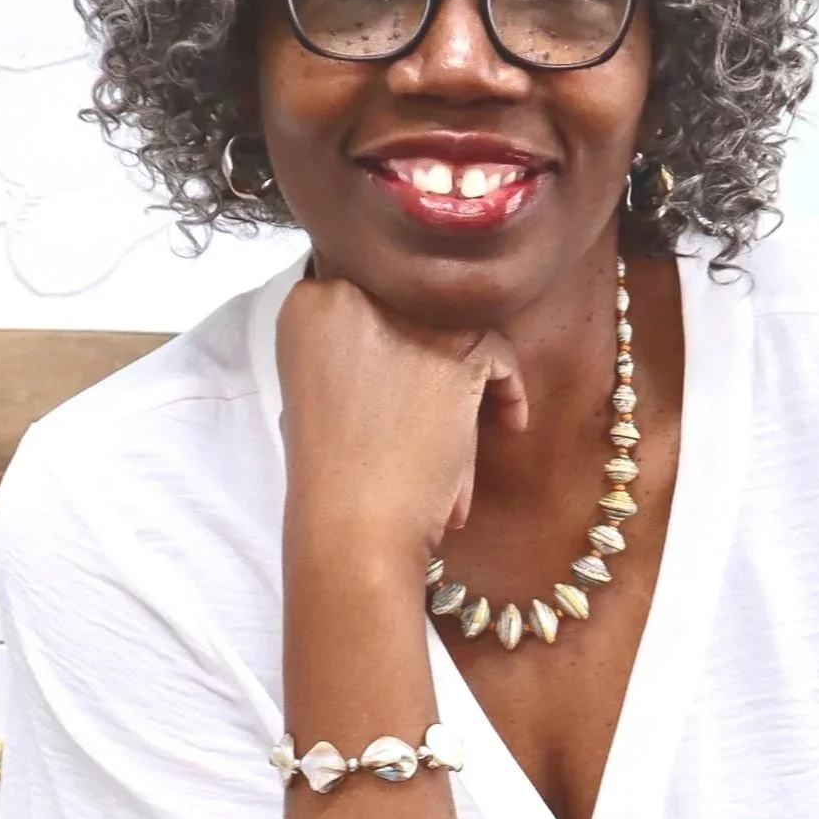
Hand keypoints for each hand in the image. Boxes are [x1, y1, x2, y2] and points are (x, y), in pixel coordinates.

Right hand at [276, 275, 527, 571]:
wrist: (353, 524)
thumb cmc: (331, 473)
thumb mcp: (317, 390)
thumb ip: (348, 347)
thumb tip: (397, 335)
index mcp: (309, 304)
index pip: (370, 294)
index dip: (395, 334)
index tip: (405, 372)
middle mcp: (356, 295)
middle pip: (418, 308)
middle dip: (433, 356)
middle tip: (434, 407)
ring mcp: (410, 322)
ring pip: (458, 330)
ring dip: (465, 382)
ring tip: (456, 440)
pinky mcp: (459, 354)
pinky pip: (499, 355)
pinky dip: (508, 391)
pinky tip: (504, 425)